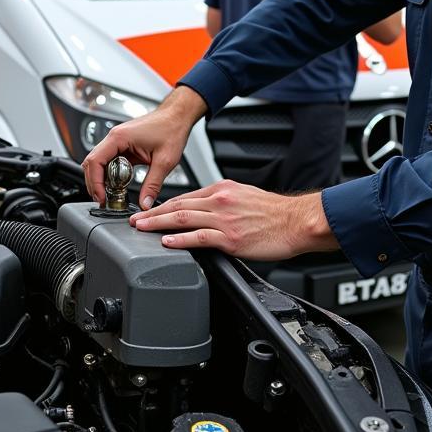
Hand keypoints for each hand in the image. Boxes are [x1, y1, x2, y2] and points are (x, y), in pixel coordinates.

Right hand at [82, 86, 206, 207]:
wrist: (178, 116)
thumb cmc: (172, 128)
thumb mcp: (165, 161)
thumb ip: (153, 184)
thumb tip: (144, 203)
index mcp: (120, 138)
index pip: (95, 161)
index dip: (95, 182)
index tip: (101, 197)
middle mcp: (115, 137)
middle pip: (92, 162)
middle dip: (95, 183)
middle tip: (104, 200)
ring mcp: (118, 140)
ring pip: (99, 162)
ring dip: (101, 179)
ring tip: (110, 195)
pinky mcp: (123, 144)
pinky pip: (110, 161)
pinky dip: (110, 174)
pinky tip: (118, 184)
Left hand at [128, 181, 338, 261]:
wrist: (296, 221)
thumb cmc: (276, 213)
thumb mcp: (246, 196)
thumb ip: (224, 202)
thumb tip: (207, 211)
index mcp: (223, 189)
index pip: (186, 196)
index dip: (164, 204)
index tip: (150, 210)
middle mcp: (220, 201)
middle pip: (178, 205)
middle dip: (153, 213)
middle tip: (134, 219)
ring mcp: (224, 219)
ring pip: (183, 219)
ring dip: (158, 224)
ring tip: (141, 229)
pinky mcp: (230, 238)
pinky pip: (199, 237)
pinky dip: (179, 239)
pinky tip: (166, 242)